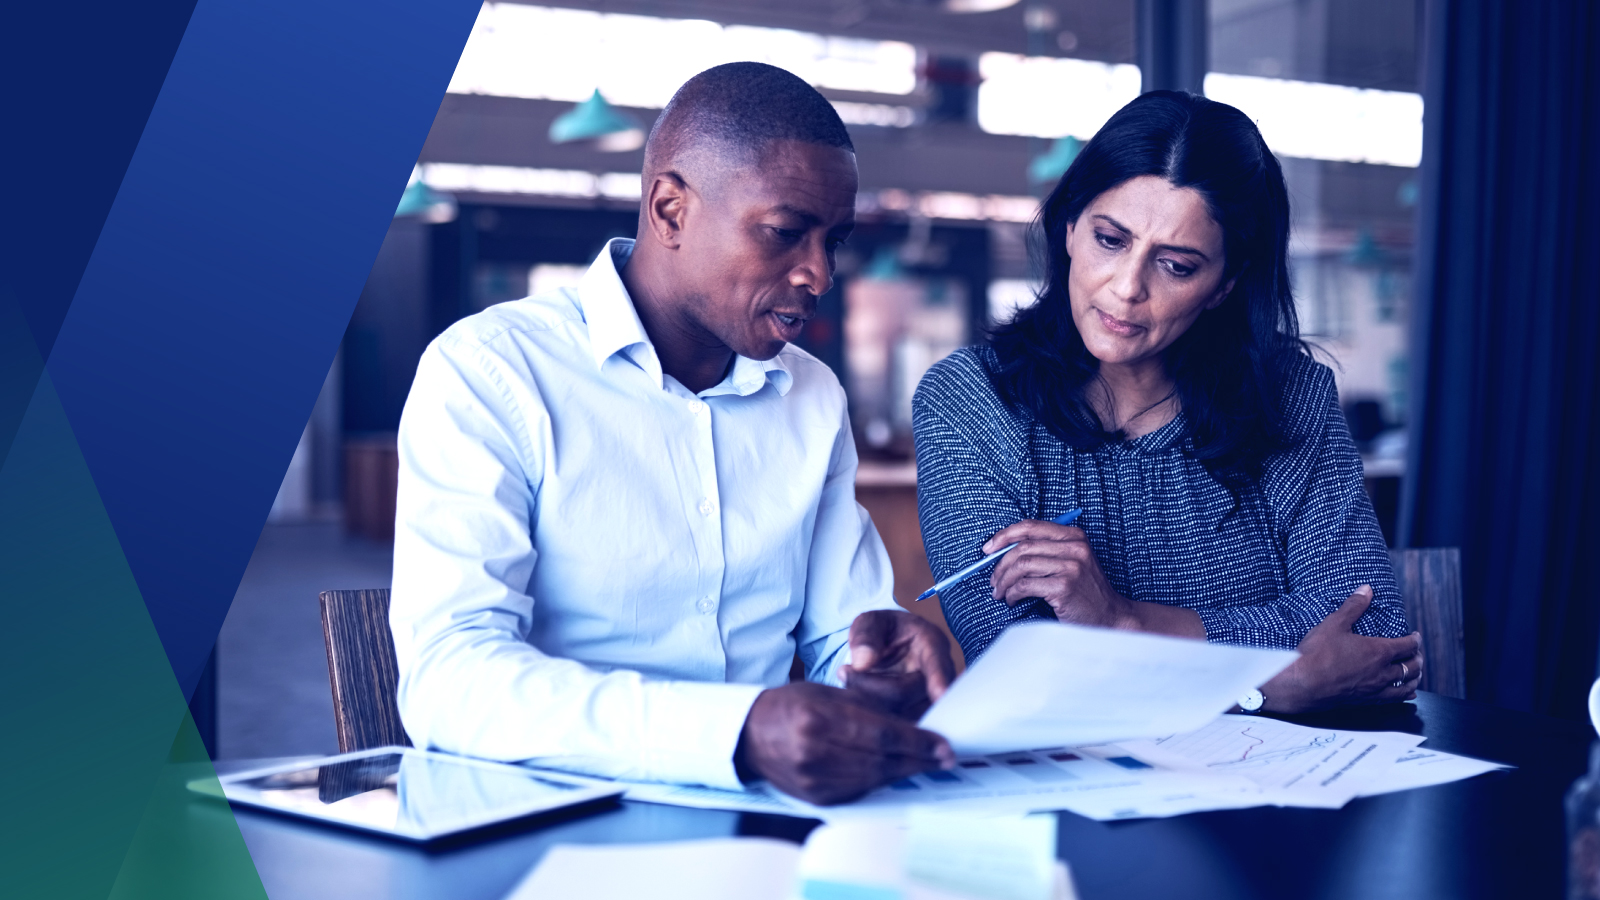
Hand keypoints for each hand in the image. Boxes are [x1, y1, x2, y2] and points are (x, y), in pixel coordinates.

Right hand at [734, 682, 954, 804]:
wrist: (751, 735)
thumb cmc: (792, 706)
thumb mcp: (829, 693)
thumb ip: (870, 707)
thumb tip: (914, 723)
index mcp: (818, 719)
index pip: (881, 734)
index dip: (917, 742)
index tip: (944, 746)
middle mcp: (815, 752)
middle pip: (881, 760)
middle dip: (918, 759)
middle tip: (945, 757)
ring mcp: (814, 779)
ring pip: (873, 779)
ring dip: (903, 772)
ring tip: (926, 763)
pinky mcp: (816, 797)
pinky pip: (859, 790)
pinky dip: (880, 781)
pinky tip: (894, 771)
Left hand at [840, 610, 954, 718]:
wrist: (885, 648)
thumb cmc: (882, 631)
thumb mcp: (870, 621)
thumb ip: (866, 635)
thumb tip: (863, 662)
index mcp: (932, 643)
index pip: (937, 664)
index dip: (939, 679)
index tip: (941, 694)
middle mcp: (939, 674)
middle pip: (905, 694)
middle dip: (869, 687)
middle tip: (844, 672)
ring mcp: (929, 700)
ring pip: (899, 714)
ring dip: (868, 703)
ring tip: (849, 679)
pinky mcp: (917, 718)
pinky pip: (896, 726)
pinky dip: (872, 716)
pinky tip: (857, 698)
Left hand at [983, 521, 1203, 637]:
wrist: (1110, 617)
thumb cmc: (1085, 593)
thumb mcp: (1071, 563)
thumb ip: (1045, 552)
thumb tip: (1001, 551)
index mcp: (1074, 536)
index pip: (1031, 526)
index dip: (1004, 535)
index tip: (987, 549)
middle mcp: (1074, 547)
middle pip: (1023, 547)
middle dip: (1000, 564)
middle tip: (993, 581)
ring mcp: (1071, 566)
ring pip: (1021, 565)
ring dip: (1004, 581)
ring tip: (1000, 593)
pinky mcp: (1064, 586)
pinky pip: (1025, 585)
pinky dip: (1012, 593)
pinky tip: (1012, 600)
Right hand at [1263, 586, 1423, 712]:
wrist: (1303, 684)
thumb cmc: (1317, 654)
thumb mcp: (1334, 624)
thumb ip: (1353, 606)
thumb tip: (1366, 590)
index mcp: (1378, 651)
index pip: (1407, 646)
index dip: (1415, 640)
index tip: (1415, 636)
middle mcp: (1382, 671)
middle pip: (1411, 666)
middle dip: (1417, 659)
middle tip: (1417, 654)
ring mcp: (1375, 688)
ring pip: (1406, 685)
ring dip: (1415, 678)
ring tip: (1417, 673)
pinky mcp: (1367, 700)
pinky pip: (1394, 699)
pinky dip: (1404, 694)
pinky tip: (1407, 694)